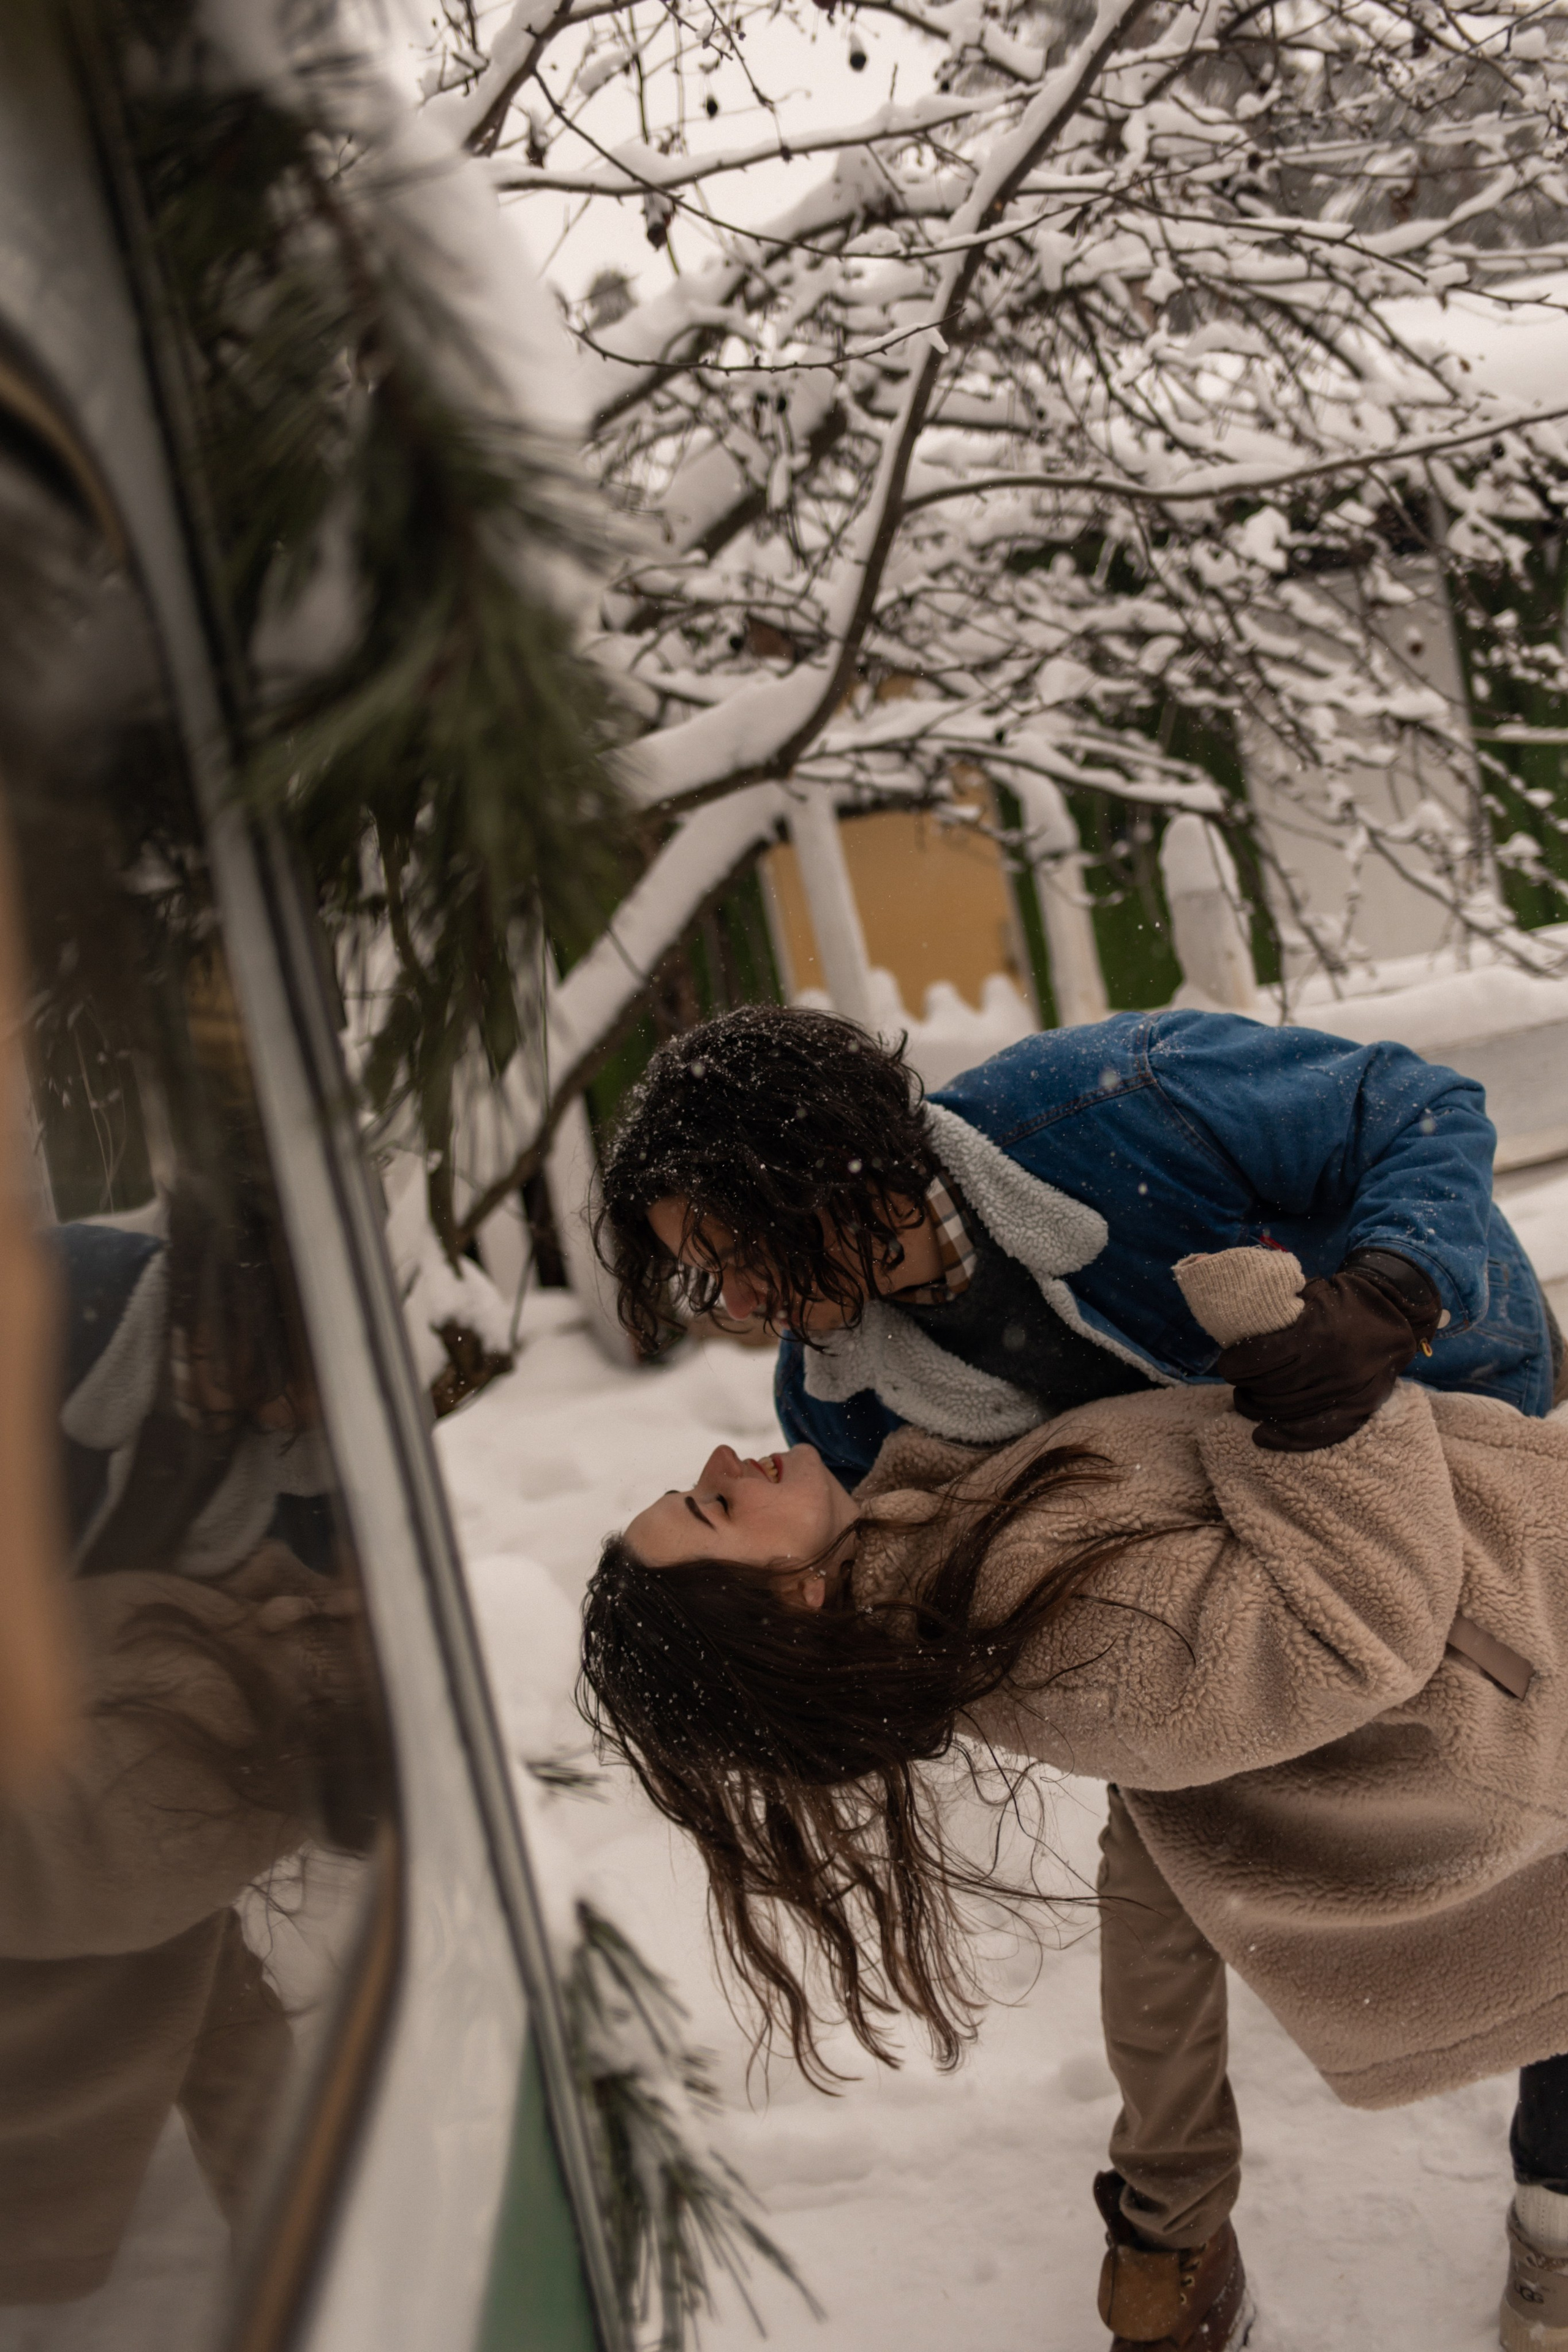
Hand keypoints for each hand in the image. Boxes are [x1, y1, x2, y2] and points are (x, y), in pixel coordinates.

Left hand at [1218, 1253, 1439, 1451]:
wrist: (1397, 1312)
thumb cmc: (1346, 1300)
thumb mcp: (1313, 1292)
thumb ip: (1281, 1310)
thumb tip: (1239, 1323)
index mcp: (1317, 1335)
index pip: (1262, 1359)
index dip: (1237, 1364)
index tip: (1228, 1363)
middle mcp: (1332, 1367)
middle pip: (1271, 1387)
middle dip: (1245, 1386)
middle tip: (1236, 1381)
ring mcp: (1348, 1391)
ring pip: (1288, 1410)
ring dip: (1258, 1408)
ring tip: (1246, 1399)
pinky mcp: (1360, 1407)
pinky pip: (1320, 1431)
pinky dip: (1289, 1438)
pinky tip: (1263, 1436)